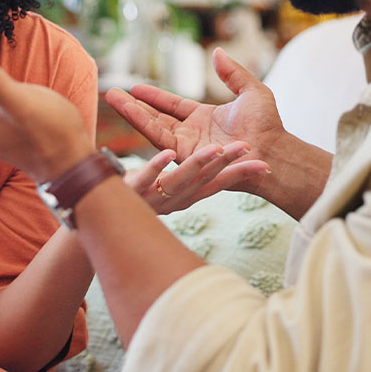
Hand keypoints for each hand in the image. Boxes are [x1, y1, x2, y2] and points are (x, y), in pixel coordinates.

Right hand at [106, 48, 286, 193]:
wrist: (273, 150)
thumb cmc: (268, 126)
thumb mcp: (252, 92)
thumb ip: (233, 74)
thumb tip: (218, 52)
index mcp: (205, 119)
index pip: (173, 106)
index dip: (154, 97)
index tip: (135, 88)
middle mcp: (192, 134)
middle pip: (157, 118)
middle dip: (134, 106)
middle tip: (111, 94)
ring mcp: (187, 146)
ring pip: (153, 128)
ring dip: (132, 113)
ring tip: (113, 99)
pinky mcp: (185, 156)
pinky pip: (160, 139)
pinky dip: (144, 125)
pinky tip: (130, 111)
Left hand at [125, 142, 269, 214]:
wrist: (104, 223)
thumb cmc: (139, 200)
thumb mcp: (170, 191)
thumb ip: (190, 176)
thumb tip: (214, 163)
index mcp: (186, 197)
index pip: (218, 184)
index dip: (241, 175)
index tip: (266, 166)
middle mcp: (175, 200)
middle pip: (205, 180)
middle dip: (228, 165)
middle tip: (248, 148)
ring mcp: (154, 197)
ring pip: (180, 179)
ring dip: (199, 163)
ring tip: (217, 149)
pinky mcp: (132, 191)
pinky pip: (145, 177)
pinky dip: (157, 166)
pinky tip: (168, 152)